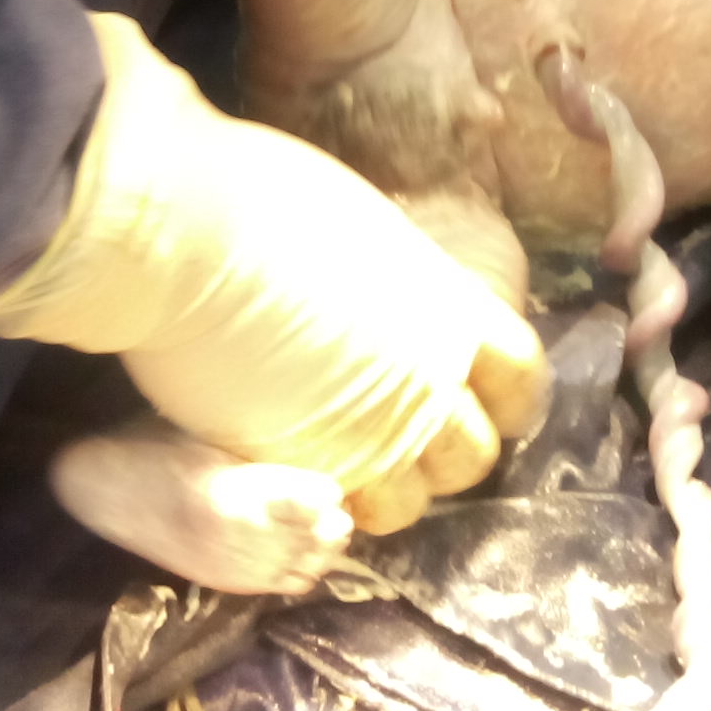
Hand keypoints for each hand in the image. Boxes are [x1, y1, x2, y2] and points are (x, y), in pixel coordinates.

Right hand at [0, 15, 549, 531]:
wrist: (188, 235)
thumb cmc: (254, 197)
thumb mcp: (356, 227)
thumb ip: (384, 281)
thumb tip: (364, 290)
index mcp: (451, 304)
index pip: (522, 378)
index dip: (502, 398)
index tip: (473, 399)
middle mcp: (432, 375)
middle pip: (474, 454)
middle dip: (437, 454)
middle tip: (390, 435)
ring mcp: (377, 431)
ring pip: (413, 502)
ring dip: (382, 491)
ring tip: (339, 465)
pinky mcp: (312, 468)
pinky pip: (341, 513)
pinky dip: (326, 505)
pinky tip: (292, 474)